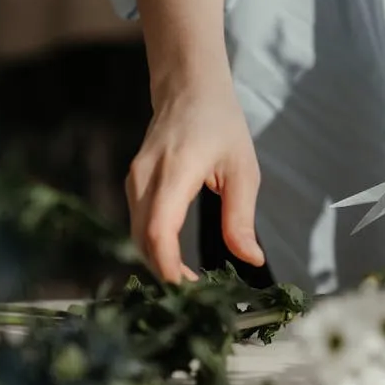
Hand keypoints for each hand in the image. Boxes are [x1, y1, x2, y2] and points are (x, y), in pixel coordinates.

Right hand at [126, 69, 264, 283]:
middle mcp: (145, 177)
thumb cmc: (220, 123)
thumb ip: (241, 218)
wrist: (188, 87)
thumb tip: (250, 259)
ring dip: (159, 262)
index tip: (191, 289)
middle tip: (197, 296)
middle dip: (165, 274)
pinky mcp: (133, 183)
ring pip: (136, 235)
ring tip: (191, 283)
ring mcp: (134, 179)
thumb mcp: (243, 170)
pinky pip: (138, 224)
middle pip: (142, 240)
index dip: (168, 266)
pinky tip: (177, 260)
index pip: (158, 230)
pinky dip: (154, 247)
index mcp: (175, 171)